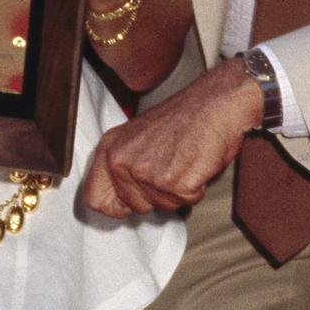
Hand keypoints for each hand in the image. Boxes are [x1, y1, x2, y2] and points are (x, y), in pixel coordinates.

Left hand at [83, 58, 261, 216]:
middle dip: (156, 196)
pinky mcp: (173, 182)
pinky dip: (196, 188)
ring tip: (184, 161)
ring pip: (164, 206)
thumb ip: (124, 165)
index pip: (94, 199)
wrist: (215, 102)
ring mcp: (146, 173)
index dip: (117, 205)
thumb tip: (119, 199)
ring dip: (179, 191)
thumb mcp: (138, 137)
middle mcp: (121, 161)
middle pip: (134, 207)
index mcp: (110, 148)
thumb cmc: (183, 118)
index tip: (131, 200)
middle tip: (171, 169)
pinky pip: (186, 202)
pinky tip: (196, 164)